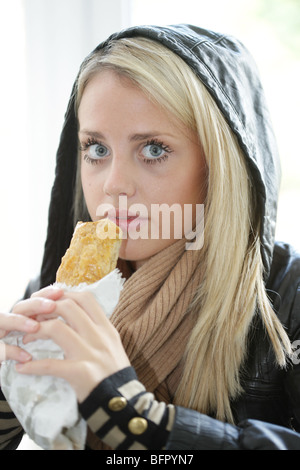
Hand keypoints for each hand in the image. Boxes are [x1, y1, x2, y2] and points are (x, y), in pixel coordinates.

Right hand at [0, 288, 60, 363]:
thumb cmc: (17, 350)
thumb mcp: (31, 334)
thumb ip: (43, 323)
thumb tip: (67, 312)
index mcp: (19, 317)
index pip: (31, 299)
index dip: (45, 294)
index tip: (61, 291)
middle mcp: (6, 322)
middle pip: (19, 307)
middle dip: (35, 305)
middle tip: (52, 305)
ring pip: (3, 321)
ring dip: (19, 322)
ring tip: (35, 327)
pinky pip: (0, 349)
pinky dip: (12, 352)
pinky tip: (26, 357)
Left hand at [12, 287, 130, 401]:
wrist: (123, 400)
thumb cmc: (114, 372)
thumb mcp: (111, 343)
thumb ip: (95, 328)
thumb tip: (73, 314)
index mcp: (106, 327)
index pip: (85, 298)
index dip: (63, 294)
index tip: (49, 302)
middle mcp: (99, 336)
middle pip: (67, 306)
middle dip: (44, 309)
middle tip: (33, 319)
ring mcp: (90, 353)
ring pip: (56, 329)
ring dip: (36, 331)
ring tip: (27, 339)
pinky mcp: (81, 373)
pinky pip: (51, 365)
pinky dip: (33, 366)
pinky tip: (24, 367)